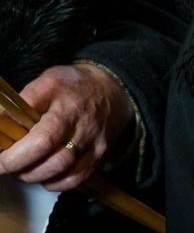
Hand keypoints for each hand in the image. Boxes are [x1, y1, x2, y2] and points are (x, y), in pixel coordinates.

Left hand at [0, 63, 134, 190]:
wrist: (112, 88)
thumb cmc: (71, 87)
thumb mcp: (44, 83)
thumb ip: (19, 104)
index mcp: (61, 97)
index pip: (38, 132)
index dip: (12, 150)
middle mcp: (79, 118)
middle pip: (48, 151)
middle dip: (17, 164)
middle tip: (5, 163)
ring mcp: (92, 138)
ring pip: (59, 168)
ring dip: (32, 174)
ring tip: (23, 168)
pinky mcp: (100, 153)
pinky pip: (74, 179)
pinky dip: (53, 182)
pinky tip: (45, 174)